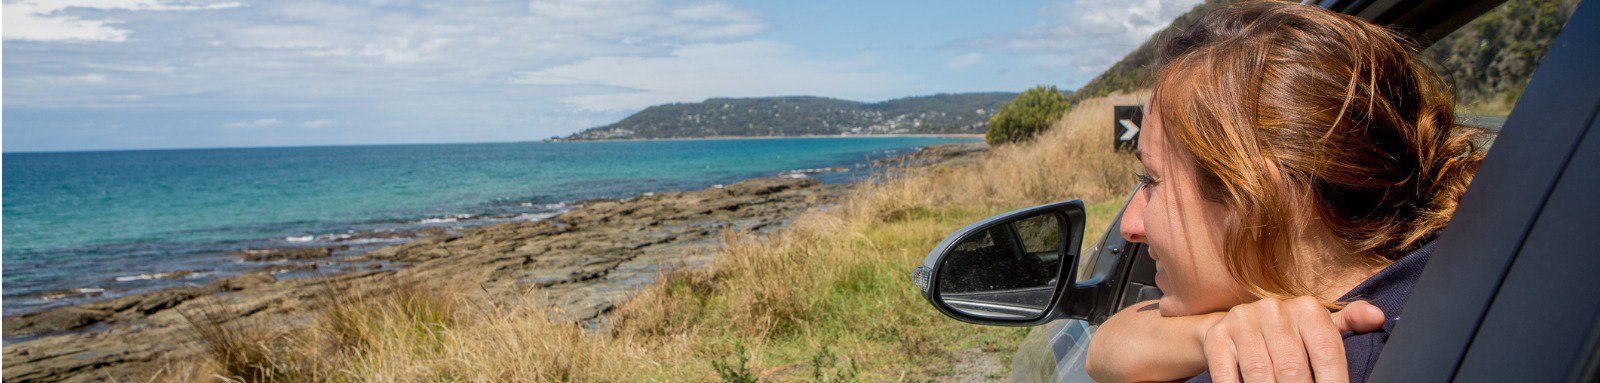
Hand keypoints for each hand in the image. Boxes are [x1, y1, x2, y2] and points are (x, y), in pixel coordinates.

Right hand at [1199, 297, 1384, 382]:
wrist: (1234, 323)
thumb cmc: (1289, 333)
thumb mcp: (1318, 326)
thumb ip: (1350, 322)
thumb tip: (1378, 318)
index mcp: (1307, 309)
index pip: (1327, 352)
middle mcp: (1274, 310)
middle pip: (1293, 368)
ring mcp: (1242, 322)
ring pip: (1261, 373)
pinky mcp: (1217, 337)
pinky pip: (1227, 374)